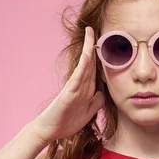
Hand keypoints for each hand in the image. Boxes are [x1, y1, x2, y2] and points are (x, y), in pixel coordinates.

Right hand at [32, 27, 104, 144]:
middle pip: (90, 61)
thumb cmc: (67, 122)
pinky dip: (83, 64)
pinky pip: (78, 76)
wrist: (50, 131)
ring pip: (84, 64)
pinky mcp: (68, 92)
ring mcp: (74, 87)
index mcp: (85, 88)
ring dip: (88, 48)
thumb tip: (102, 91)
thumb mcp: (88, 112)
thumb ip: (95, 102)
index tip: (107, 42)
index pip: (95, 68)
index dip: (100, 55)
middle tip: (97, 28)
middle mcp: (80, 84)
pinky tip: (87, 54)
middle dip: (94, 45)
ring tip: (91, 32)